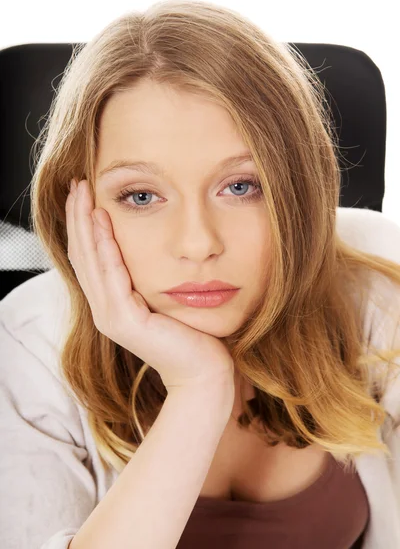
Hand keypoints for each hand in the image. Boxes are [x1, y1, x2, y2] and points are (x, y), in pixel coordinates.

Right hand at [65, 179, 234, 391]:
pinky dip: (105, 248)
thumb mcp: (165, 298)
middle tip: (77, 183)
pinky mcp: (126, 322)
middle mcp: (105, 310)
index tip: (85, 192)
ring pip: (91, 262)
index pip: (90, 257)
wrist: (206, 371)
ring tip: (84, 194)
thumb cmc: (193, 334)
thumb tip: (153, 247)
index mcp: (113, 304)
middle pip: (83, 255)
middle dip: (78, 217)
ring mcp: (112, 317)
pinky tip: (103, 222)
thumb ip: (150, 278)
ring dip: (85, 225)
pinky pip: (112, 277)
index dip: (83, 225)